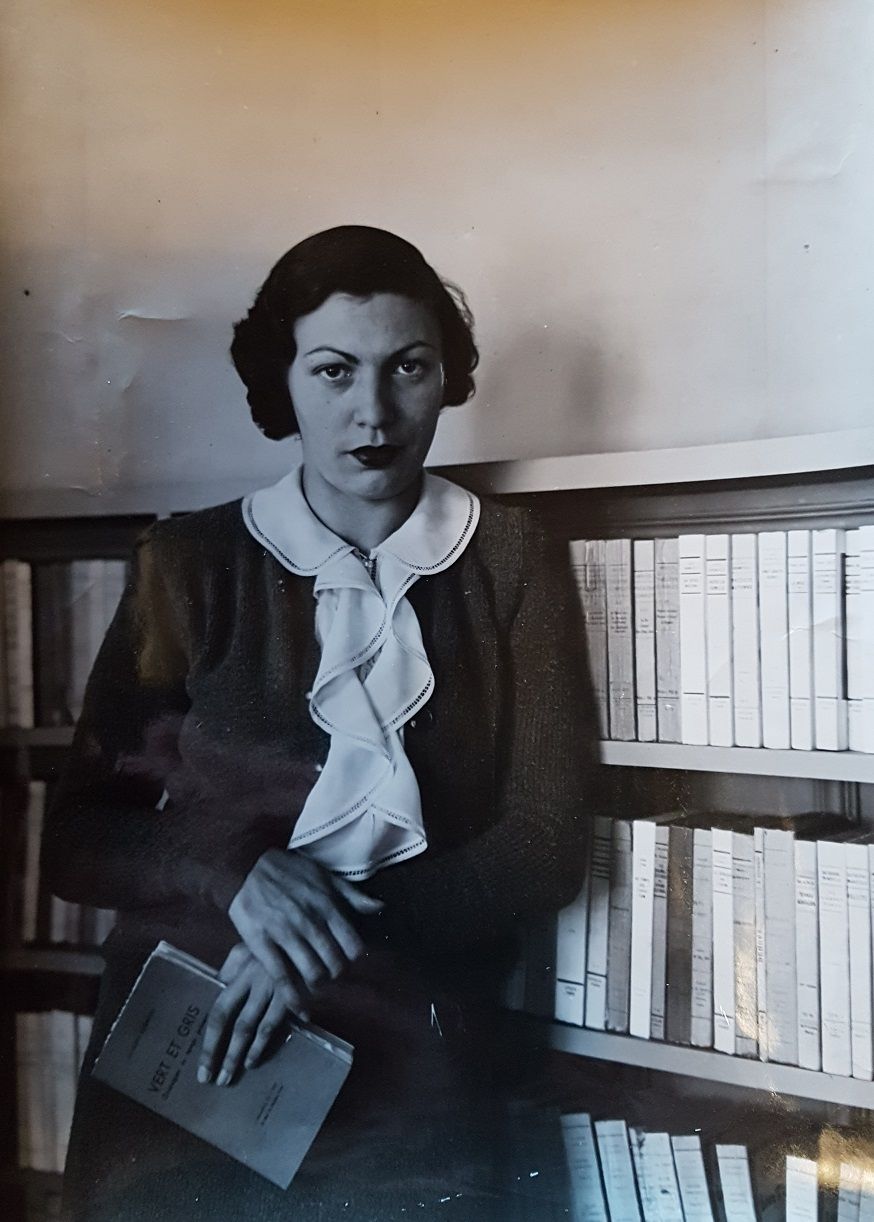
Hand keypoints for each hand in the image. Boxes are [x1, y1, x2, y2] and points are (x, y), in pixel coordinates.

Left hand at [198, 943, 289, 1084]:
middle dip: (222, 1054)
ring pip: (254, 1027)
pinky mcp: (293, 993)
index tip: (203, 1065)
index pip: (219, 1010)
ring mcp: (274, 988)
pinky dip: (266, 1042)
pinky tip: (257, 1058)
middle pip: (233, 1023)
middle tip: (214, 1079)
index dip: (209, 1041)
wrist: (310, 936)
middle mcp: (254, 982)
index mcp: (240, 972)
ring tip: (233, 1074)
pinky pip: (276, 1022)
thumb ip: (233, 966)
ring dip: (243, 1054)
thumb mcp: (250, 947)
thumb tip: (216, 984)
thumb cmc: (276, 943)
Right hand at [228, 848, 381, 1014]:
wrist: (248, 865)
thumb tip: (379, 907)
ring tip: (315, 985)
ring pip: (312, 973)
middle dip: (336, 973)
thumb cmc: (290, 871)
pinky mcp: (262, 943)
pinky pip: (281, 977)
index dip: (353, 957)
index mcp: (328, 906)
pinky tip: (299, 1008)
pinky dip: (292, 997)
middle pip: (335, 963)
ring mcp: (286, 933)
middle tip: (330, 974)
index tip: (347, 958)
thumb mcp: (325, 876)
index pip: (353, 945)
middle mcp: (310, 922)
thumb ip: (352, 896)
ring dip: (317, 985)